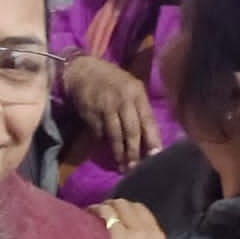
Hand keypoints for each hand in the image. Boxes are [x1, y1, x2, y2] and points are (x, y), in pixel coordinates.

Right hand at [64, 56, 161, 170]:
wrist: (83, 70)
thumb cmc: (112, 80)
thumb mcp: (131, 87)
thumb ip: (140, 108)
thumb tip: (149, 137)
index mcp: (137, 93)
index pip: (147, 120)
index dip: (152, 140)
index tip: (155, 156)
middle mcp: (122, 100)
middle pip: (132, 131)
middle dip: (135, 151)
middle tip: (136, 167)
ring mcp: (106, 107)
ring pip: (115, 136)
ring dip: (119, 153)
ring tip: (123, 165)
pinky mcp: (91, 114)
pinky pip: (100, 133)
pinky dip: (104, 142)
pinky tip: (107, 150)